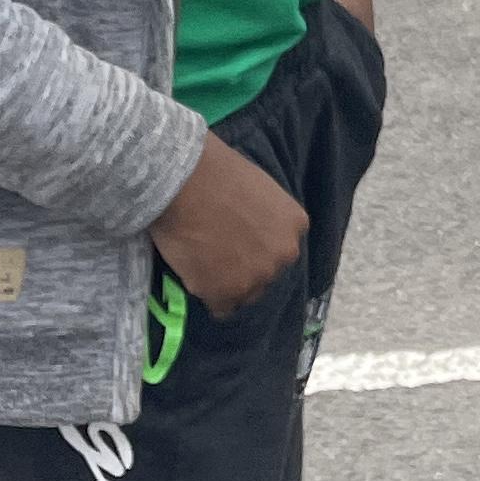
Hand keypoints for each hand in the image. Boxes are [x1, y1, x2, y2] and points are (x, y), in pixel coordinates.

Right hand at [150, 131, 308, 315]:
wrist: (184, 184)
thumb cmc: (216, 172)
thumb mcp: (259, 189)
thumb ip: (264, 217)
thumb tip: (250, 229)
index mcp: (295, 225)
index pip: (280, 249)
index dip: (255, 247)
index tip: (236, 241)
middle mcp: (284, 255)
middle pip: (266, 275)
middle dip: (244, 269)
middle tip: (216, 253)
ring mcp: (257, 277)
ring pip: (244, 294)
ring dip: (226, 285)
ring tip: (202, 265)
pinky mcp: (226, 294)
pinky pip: (220, 308)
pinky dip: (206, 295)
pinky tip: (194, 275)